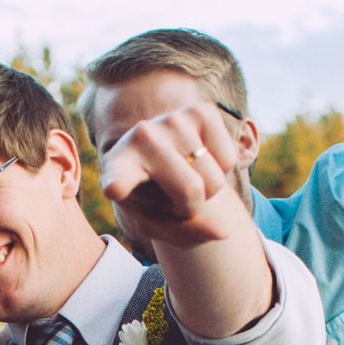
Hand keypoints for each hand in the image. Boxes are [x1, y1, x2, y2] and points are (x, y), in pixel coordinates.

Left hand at [97, 102, 247, 250]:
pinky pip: (228, 159)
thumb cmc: (155, 199)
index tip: (114, 188)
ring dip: (208, 190)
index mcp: (117, 170)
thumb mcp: (159, 225)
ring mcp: (170, 120)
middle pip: (191, 190)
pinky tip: (200, 161)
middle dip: (193, 208)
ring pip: (214, 178)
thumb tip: (223, 231)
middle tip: (177, 200)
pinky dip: (223, 169)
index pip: (118, 179)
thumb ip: (185, 233)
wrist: (163, 161)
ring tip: (186, 178)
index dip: (119, 184)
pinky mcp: (200, 111)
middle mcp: (140, 137)